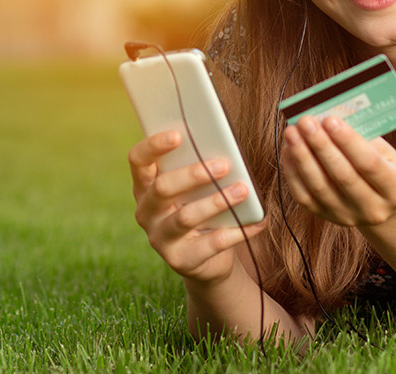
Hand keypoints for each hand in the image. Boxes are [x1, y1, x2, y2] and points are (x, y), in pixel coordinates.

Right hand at [127, 130, 267, 284]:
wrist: (207, 259)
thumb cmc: (200, 209)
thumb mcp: (193, 188)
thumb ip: (196, 166)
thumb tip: (222, 144)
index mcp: (145, 187)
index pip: (138, 161)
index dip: (154, 146)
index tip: (178, 135)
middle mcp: (146, 212)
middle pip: (162, 188)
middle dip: (194, 174)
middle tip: (224, 164)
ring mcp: (160, 238)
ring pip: (185, 217)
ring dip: (217, 201)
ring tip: (243, 190)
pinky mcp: (180, 260)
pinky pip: (211, 244)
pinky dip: (237, 231)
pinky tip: (257, 222)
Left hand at [282, 115, 395, 227]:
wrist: (380, 202)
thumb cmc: (382, 166)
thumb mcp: (384, 151)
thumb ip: (362, 136)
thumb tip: (328, 115)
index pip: (370, 164)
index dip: (348, 141)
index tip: (330, 119)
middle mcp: (373, 209)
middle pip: (342, 176)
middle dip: (321, 146)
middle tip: (306, 122)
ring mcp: (347, 216)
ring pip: (319, 187)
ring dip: (302, 157)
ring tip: (292, 132)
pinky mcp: (324, 216)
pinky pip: (303, 196)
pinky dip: (293, 171)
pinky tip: (288, 149)